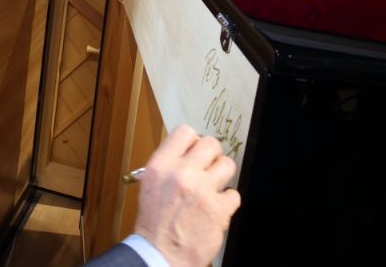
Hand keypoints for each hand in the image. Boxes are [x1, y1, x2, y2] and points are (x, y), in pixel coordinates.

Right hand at [134, 124, 240, 266]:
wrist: (160, 254)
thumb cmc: (154, 222)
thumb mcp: (150, 184)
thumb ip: (169, 164)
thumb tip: (188, 151)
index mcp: (161, 165)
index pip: (185, 132)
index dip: (193, 140)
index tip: (194, 149)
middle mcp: (181, 173)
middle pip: (211, 143)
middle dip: (211, 155)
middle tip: (206, 167)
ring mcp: (202, 190)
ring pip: (227, 164)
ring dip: (222, 174)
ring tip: (213, 185)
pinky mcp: (219, 209)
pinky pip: (234, 194)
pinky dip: (227, 201)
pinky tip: (215, 206)